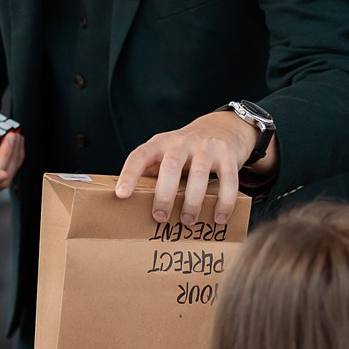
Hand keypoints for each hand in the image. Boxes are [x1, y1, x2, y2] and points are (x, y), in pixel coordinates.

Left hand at [116, 110, 263, 224]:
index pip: (140, 156)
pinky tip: (219, 217)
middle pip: (170, 166)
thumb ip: (152, 172)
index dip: (129, 174)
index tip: (121, 194)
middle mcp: (182, 143)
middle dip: (164, 194)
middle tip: (160, 217)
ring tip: (188, 221)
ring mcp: (206, 147)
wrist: (222, 127)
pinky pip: (228, 179)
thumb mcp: (166, 154)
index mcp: (160, 144)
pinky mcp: (227, 155)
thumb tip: (132, 204)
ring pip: (199, 174)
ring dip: (192, 201)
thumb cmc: (186, 150)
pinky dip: (224, 201)